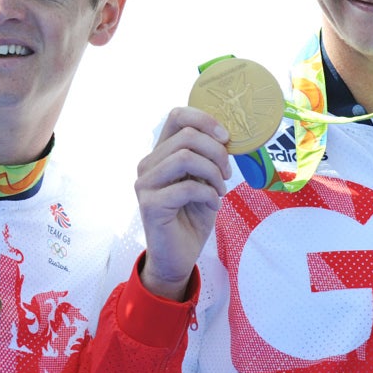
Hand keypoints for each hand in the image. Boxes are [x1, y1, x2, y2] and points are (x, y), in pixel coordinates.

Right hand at [135, 107, 231, 300]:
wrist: (178, 256)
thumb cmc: (192, 217)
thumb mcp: (204, 180)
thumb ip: (207, 158)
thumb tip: (226, 136)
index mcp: (161, 153)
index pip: (177, 116)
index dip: (205, 120)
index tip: (226, 138)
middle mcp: (148, 164)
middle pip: (186, 135)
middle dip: (216, 152)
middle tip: (227, 173)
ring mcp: (145, 184)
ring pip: (185, 157)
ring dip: (212, 173)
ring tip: (220, 190)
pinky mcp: (150, 204)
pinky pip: (187, 187)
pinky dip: (208, 195)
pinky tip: (213, 205)